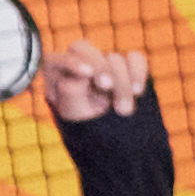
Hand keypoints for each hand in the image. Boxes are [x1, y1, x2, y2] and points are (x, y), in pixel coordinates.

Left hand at [38, 41, 152, 125]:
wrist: (119, 146)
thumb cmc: (89, 133)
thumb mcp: (75, 117)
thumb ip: (70, 93)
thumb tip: (78, 75)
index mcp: (56, 78)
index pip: (56, 59)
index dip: (71, 61)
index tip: (87, 73)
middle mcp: (78, 66)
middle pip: (84, 49)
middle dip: (99, 66)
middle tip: (106, 86)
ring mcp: (104, 65)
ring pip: (113, 58)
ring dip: (121, 83)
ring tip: (123, 111)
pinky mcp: (127, 68)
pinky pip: (134, 58)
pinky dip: (138, 71)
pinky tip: (138, 91)